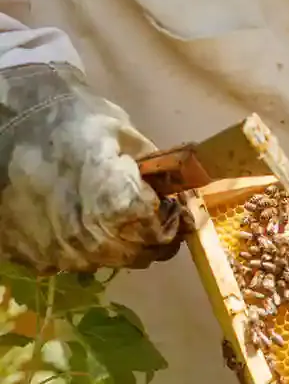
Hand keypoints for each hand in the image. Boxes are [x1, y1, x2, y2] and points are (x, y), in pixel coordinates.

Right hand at [0, 64, 181, 272]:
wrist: (9, 122)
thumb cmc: (72, 120)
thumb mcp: (123, 134)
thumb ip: (155, 169)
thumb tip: (177, 192)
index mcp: (109, 199)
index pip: (152, 231)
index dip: (168, 221)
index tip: (173, 209)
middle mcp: (82, 233)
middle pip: (134, 253)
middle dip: (152, 237)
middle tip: (154, 218)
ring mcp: (54, 249)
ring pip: (105, 262)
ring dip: (120, 245)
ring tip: (116, 218)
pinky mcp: (30, 255)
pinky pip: (71, 263)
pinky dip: (84, 247)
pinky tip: (81, 222)